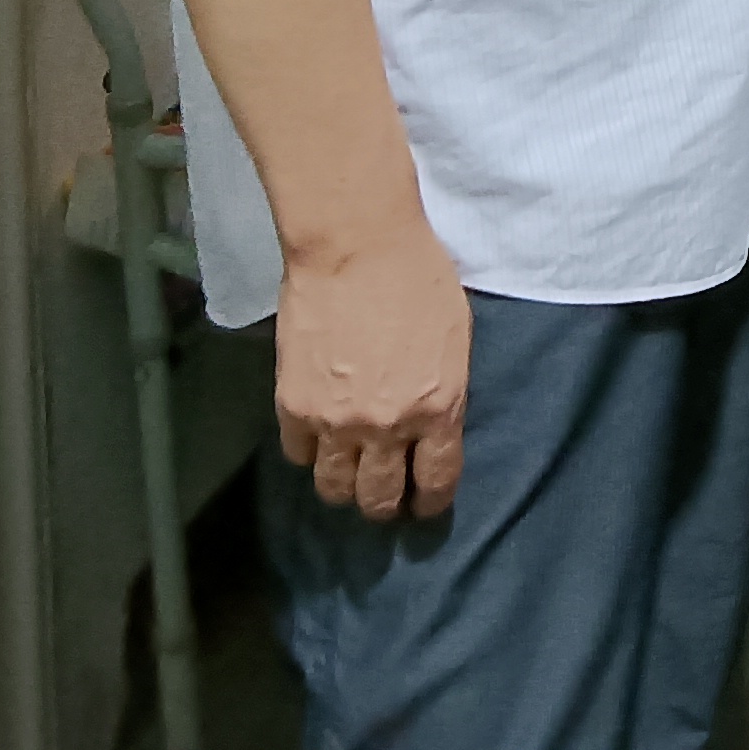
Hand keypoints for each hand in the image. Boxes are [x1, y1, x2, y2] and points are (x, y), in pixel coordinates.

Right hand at [273, 222, 472, 522]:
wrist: (356, 244)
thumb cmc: (418, 276)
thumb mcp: (454, 338)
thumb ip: (443, 390)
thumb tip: (432, 422)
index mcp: (438, 408)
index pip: (435, 481)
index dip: (429, 501)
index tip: (424, 505)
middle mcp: (387, 426)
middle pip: (380, 497)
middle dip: (384, 504)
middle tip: (383, 497)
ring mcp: (336, 421)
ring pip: (334, 488)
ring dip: (343, 487)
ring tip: (347, 476)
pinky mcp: (294, 406)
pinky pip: (298, 454)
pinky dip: (308, 451)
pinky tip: (317, 438)